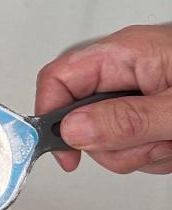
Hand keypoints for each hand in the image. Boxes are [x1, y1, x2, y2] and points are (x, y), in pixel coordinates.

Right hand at [35, 23, 171, 173]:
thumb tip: (72, 130)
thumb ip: (126, 119)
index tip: (64, 152)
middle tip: (149, 143)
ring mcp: (139, 95)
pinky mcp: (151, 114)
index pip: (58, 78)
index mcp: (125, 54)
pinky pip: (132, 146)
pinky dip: (154, 155)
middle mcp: (127, 72)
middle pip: (82, 119)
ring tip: (170, 142)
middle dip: (112, 146)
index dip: (51, 116)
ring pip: (107, 140)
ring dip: (140, 153)